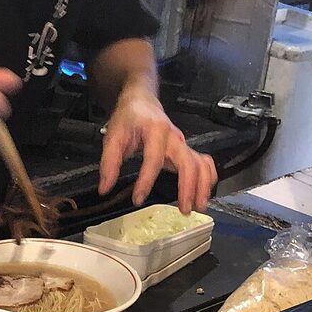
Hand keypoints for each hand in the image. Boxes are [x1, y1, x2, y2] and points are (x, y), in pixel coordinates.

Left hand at [98, 89, 216, 213]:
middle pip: (188, 162)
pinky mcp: (185, 149)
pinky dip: (207, 178)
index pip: (153, 159)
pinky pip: (203, 162)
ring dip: (202, 186)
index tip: (138, 200)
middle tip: (184, 210)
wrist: (141, 101)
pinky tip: (202, 193)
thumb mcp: (113, 137)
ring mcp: (182, 143)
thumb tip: (105, 189)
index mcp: (155, 131)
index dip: (146, 181)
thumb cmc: (128, 119)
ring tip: (198, 207)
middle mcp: (174, 137)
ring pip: (200, 164)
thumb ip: (109, 163)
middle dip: (188, 187)